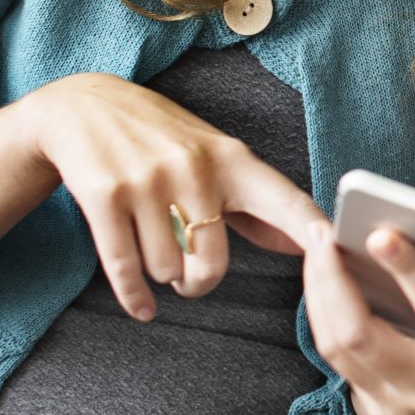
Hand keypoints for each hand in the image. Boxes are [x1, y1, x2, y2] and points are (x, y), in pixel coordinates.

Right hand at [17, 72, 322, 319]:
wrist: (81, 107)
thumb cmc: (161, 139)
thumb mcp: (214, 157)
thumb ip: (256, 206)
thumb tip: (303, 246)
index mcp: (231, 158)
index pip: (283, 199)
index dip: (309, 227)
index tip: (333, 250)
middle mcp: (194, 168)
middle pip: (212, 262)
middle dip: (200, 281)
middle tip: (190, 276)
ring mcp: (147, 180)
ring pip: (167, 268)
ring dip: (163, 276)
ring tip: (158, 255)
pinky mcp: (104, 196)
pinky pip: (124, 268)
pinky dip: (134, 297)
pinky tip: (142, 307)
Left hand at [303, 225, 414, 414]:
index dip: (408, 269)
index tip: (382, 235)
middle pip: (357, 333)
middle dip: (332, 279)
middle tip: (322, 233)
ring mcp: (393, 400)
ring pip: (335, 345)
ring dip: (318, 292)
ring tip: (316, 245)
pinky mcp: (373, 403)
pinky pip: (335, 354)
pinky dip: (323, 312)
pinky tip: (323, 276)